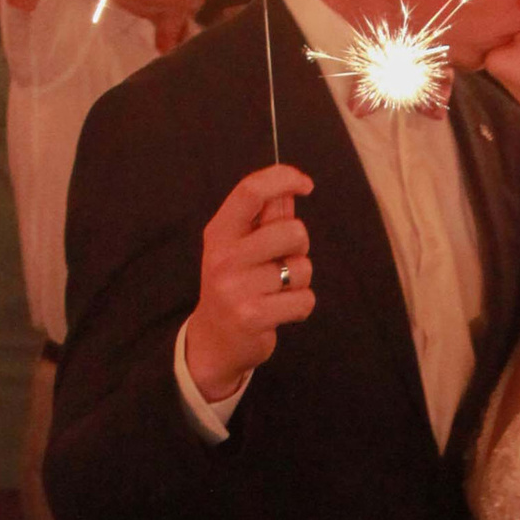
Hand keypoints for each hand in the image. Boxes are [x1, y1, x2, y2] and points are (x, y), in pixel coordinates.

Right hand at [183, 165, 314, 401]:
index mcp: (220, 233)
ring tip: (276, 291)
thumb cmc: (234, 285)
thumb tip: (290, 189)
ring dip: (300, 281)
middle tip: (281, 262)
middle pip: (293, 231)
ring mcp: (236, 288)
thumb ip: (265, 218)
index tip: (305, 185)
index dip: (283, 179)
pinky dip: (300, 306)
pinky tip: (280, 310)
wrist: (213, 341)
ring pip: (302, 268)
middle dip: (299, 246)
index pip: (251, 192)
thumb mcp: (240, 247)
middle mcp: (224, 257)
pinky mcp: (253, 317)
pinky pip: (304, 300)